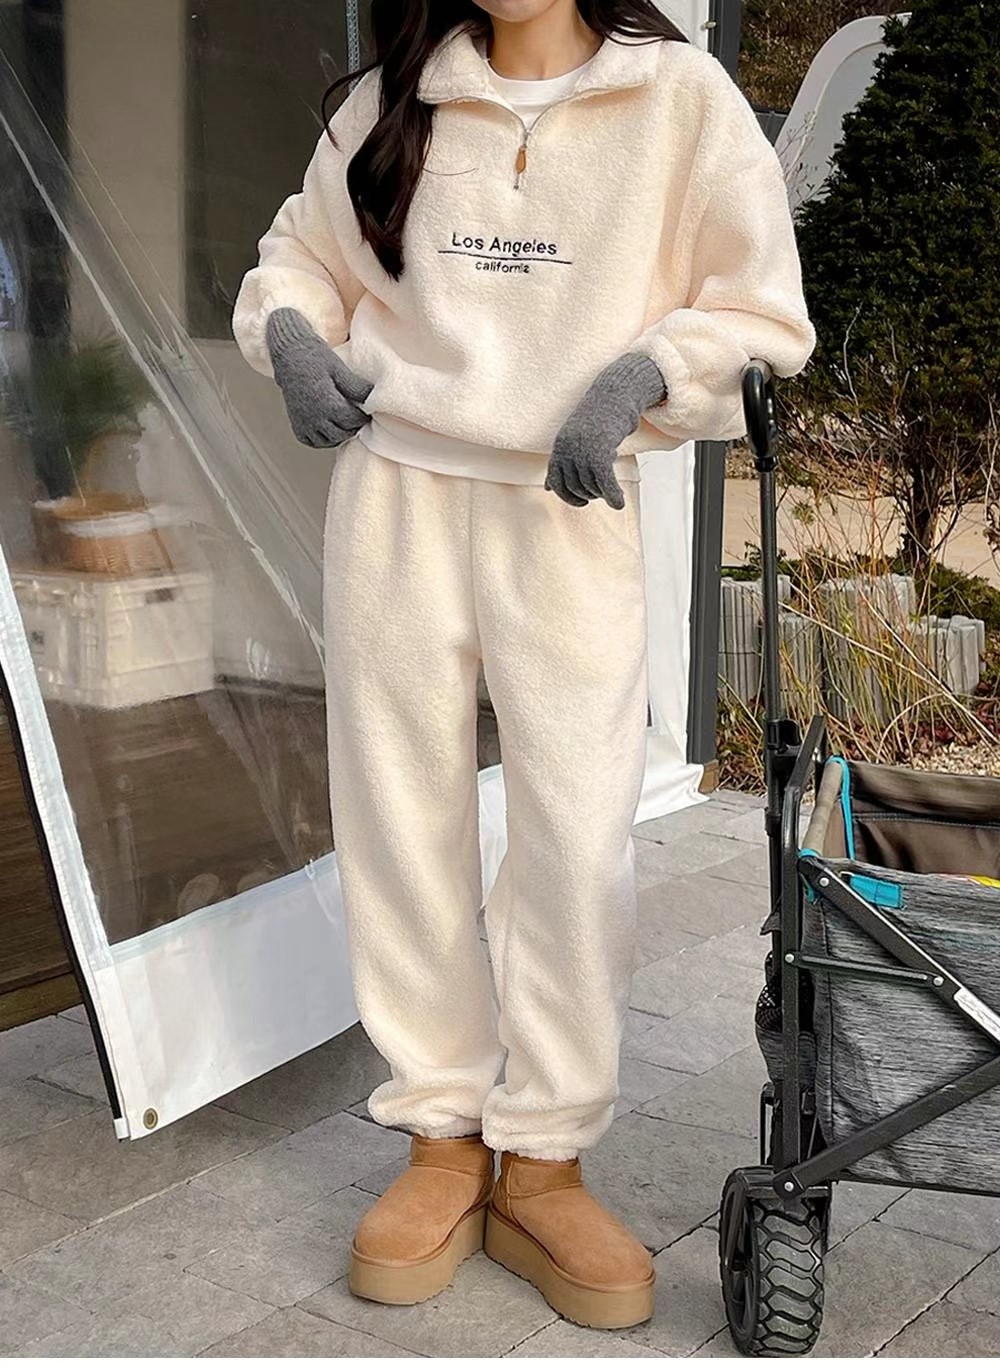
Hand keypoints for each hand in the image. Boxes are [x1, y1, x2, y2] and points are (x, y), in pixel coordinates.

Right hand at [265, 307, 372, 447]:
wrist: (288, 354)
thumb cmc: (314, 358)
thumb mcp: (339, 368)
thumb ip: (356, 387)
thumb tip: (373, 397)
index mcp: (328, 403)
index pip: (353, 421)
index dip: (363, 418)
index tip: (367, 412)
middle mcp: (314, 417)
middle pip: (342, 434)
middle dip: (353, 427)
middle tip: (357, 417)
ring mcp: (303, 422)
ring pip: (327, 441)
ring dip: (339, 435)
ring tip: (344, 423)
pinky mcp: (295, 423)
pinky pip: (311, 441)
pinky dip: (321, 439)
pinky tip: (328, 428)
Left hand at [545, 352, 666, 507]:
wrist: (616, 394)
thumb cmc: (598, 419)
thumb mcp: (574, 440)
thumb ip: (561, 464)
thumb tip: (547, 488)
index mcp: (559, 447)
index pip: (555, 482)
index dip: (567, 496)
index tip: (582, 502)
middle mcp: (568, 449)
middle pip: (575, 487)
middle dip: (590, 495)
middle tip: (603, 493)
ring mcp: (583, 450)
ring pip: (591, 486)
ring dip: (603, 494)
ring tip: (613, 491)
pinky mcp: (601, 450)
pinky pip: (604, 482)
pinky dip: (612, 495)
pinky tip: (619, 504)